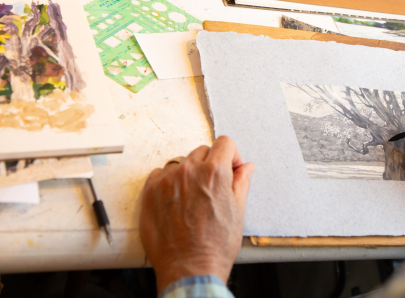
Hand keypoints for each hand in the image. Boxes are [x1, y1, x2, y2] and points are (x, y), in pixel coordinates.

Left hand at [140, 136, 254, 291]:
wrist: (189, 269)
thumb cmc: (214, 246)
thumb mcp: (237, 211)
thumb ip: (241, 182)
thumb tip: (246, 168)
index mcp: (214, 172)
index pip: (225, 143)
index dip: (231, 155)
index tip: (230, 167)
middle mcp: (189, 171)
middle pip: (202, 151)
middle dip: (210, 164)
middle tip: (212, 187)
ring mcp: (167, 180)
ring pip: (181, 163)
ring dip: (189, 174)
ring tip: (193, 197)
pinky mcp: (150, 192)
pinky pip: (160, 174)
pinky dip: (168, 182)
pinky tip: (176, 201)